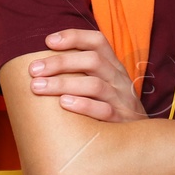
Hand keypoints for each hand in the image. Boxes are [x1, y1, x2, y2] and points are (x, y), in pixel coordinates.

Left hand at [29, 29, 146, 121]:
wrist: (141, 138)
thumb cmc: (109, 106)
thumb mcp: (102, 84)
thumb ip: (80, 72)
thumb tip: (40, 66)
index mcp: (113, 66)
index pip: (98, 42)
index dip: (74, 37)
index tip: (48, 41)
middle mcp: (119, 79)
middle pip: (93, 61)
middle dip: (60, 62)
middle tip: (34, 70)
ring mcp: (122, 100)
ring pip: (95, 85)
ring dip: (64, 84)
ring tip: (39, 87)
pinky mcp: (122, 121)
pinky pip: (104, 110)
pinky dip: (83, 105)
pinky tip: (64, 104)